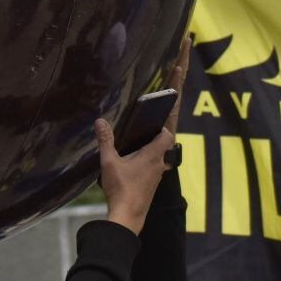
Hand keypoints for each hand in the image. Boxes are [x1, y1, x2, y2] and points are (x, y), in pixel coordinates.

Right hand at [96, 40, 190, 235]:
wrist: (129, 217)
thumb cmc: (123, 190)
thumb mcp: (110, 162)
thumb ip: (106, 140)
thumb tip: (100, 120)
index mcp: (158, 146)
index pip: (171, 112)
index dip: (175, 88)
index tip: (180, 65)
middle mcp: (164, 152)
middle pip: (173, 115)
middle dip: (175, 89)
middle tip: (180, 62)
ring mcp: (161, 161)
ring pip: (166, 129)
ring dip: (167, 108)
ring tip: (167, 84)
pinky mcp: (154, 169)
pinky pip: (158, 141)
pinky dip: (156, 126)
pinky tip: (149, 123)